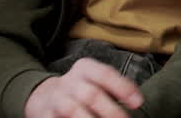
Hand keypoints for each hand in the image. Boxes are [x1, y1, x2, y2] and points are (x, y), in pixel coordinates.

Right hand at [24, 58, 141, 117]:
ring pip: (74, 110)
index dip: (123, 88)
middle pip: (91, 95)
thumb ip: (114, 87)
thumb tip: (135, 101)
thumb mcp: (94, 79)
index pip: (105, 74)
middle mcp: (69, 81)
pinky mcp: (45, 115)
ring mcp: (56, 99)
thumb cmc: (80, 89)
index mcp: (84, 68)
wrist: (42, 96)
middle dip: (111, 111)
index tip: (138, 102)